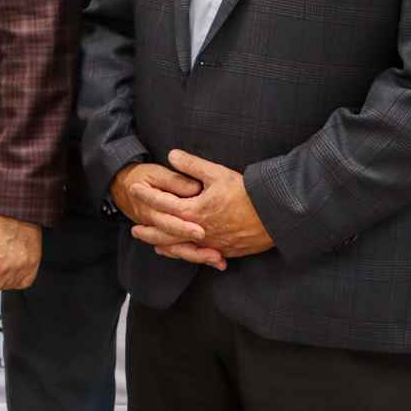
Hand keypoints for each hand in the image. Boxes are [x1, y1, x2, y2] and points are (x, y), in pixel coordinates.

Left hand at [128, 151, 273, 268]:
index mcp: (194, 211)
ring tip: (152, 244)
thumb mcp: (217, 173)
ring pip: (181, 249)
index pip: (162, 203)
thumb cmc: (248, 193)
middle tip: (134, 228)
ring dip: (164, 246)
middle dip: (148, 230)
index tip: (134, 188)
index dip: (147, 195)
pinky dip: (186, 255)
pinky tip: (182, 253)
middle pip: (166, 233)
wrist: (277, 216)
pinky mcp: (225, 251)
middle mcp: (199, 231)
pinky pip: (199, 256)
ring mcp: (212, 244)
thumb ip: (191, 165)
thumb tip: (171, 155)